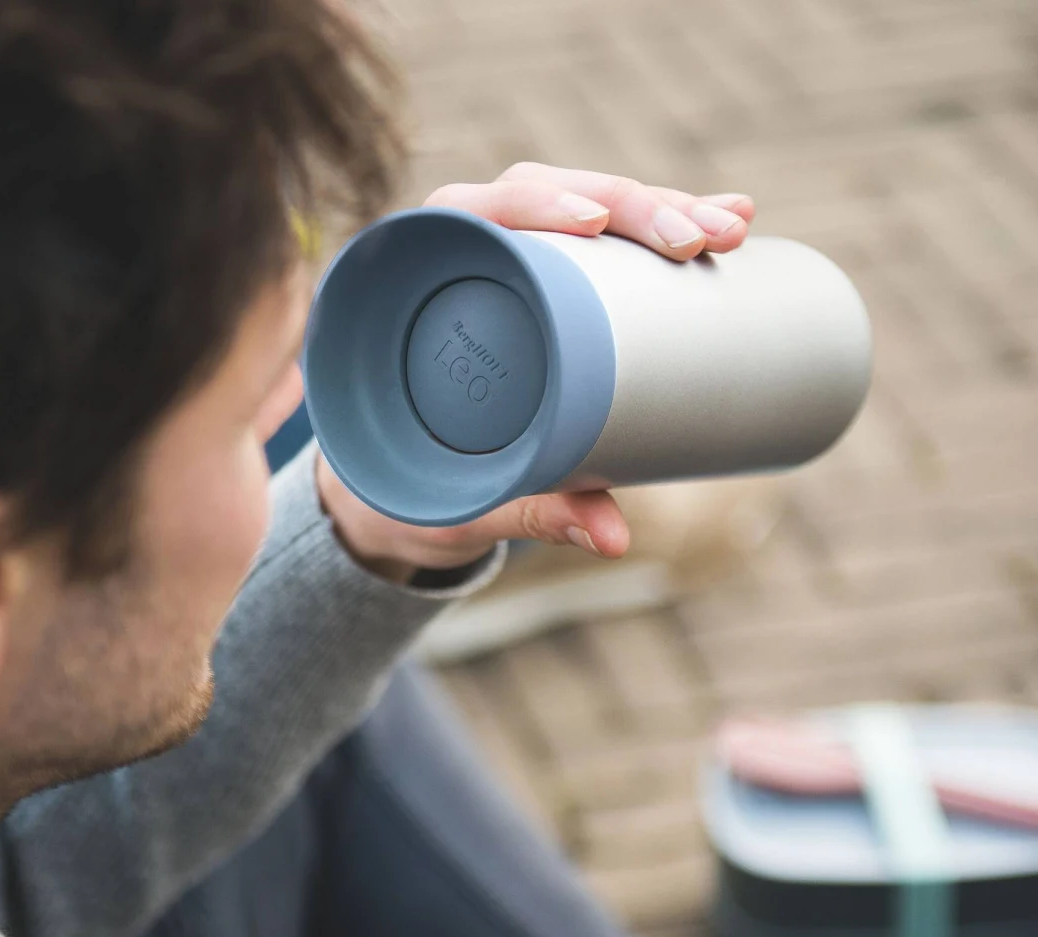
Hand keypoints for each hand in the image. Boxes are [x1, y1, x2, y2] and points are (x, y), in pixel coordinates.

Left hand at [320, 163, 755, 578]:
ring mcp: (518, 263)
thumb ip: (532, 509)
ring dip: (664, 207)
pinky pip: (613, 239)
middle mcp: (467, 255)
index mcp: (418, 284)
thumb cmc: (414, 484)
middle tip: (702, 238)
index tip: (592, 223)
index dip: (533, 202)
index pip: (474, 213)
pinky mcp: (558, 283)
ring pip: (591, 206)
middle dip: (633, 205)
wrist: (401, 486)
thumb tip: (615, 541)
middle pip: (552, 196)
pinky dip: (670, 226)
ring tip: (734, 226)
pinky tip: (733, 218)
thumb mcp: (466, 495)